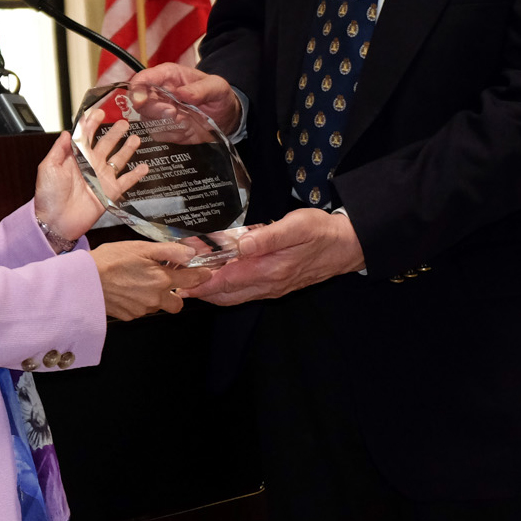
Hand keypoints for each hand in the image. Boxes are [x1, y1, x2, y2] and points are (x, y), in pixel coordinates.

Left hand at [33, 117, 149, 242]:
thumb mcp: (47, 168)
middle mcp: (90, 165)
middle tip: (123, 122)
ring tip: (136, 138)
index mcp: (75, 158)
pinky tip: (144, 166)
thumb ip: (58, 149)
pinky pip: (126, 181)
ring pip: (118, 159)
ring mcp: (102, 178)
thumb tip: (67, 132)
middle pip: (106, 144)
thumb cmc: (47, 196)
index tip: (99, 112)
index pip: (86, 136)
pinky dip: (136, 174)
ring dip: (127, 148)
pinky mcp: (110, 192)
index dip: (92, 123)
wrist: (55, 222)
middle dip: (115, 132)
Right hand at [89, 240, 210, 319]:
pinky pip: (142, 310)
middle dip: (175, 293)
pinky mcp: (130, 316)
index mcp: (161, 279)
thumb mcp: (141, 247)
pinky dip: (139, 301)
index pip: (191, 280)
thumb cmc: (110, 260)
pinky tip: (128, 289)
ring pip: (158, 306)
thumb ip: (169, 251)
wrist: (84, 281)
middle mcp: (155, 298)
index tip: (203, 273)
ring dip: (155, 296)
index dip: (200, 275)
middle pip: (178, 303)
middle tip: (165, 280)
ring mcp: (142, 310)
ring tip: (139, 281)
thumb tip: (190, 253)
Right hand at [130, 64, 241, 135]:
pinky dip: (172, 134)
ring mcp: (160, 112)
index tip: (140, 100)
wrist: (225, 117)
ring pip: (147, 120)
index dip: (137, 89)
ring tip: (186, 122)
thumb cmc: (218, 96)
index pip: (143, 78)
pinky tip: (186, 129)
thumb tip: (182, 93)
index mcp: (168, 76)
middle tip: (173, 113)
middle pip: (140, 102)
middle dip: (155, 110)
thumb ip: (201, 89)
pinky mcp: (164, 129)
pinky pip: (158, 134)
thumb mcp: (217, 87)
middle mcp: (160, 93)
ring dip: (165, 124)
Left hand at [178, 210, 364, 304]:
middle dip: (198, 287)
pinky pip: (243, 290)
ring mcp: (271, 287)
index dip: (200, 281)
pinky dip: (225, 285)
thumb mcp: (297, 226)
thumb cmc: (321, 232)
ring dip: (209, 287)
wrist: (347, 246)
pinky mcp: (274, 284)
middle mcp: (268, 284)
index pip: (226, 281)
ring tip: (187, 276)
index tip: (178, 279)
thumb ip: (268, 237)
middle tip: (173, 278)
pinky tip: (215, 274)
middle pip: (224, 293)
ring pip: (232, 295)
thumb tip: (241, 245)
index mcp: (270, 270)